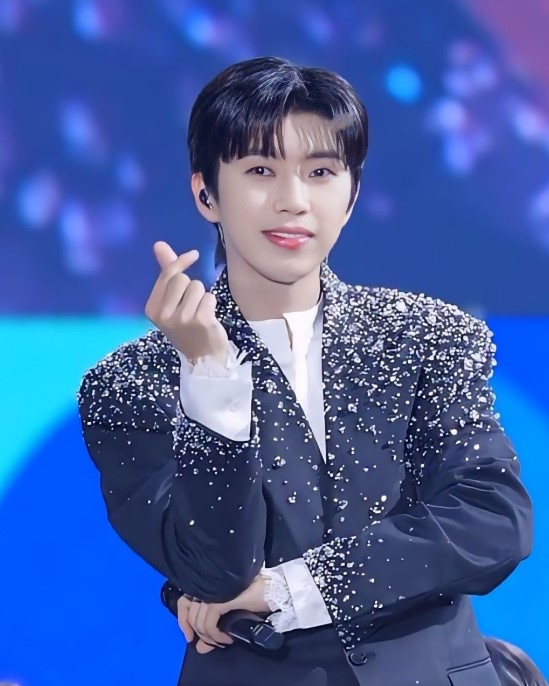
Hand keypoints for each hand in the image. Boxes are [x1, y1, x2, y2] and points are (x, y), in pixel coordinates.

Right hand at [145, 241, 229, 361]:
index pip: (167, 274)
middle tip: (192, 304)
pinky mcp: (200, 320)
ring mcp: (181, 318)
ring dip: (202, 296)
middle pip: (182, 278)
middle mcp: (164, 314)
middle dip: (191, 286)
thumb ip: (166, 272)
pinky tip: (208, 318)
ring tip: (200, 312)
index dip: (181, 262)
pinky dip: (211, 304)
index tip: (193, 255)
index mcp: (152, 308)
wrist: (202, 358)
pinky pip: (209, 296)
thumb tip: (159, 244)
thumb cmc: (187, 327)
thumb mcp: (171, 302)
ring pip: (197, 286)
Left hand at [177, 574, 269, 653]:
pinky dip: (215, 634)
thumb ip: (213, 628)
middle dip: (194, 630)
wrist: (274, 589)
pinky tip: (227, 638)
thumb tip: (200, 647)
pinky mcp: (223, 597)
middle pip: (188, 610)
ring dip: (208, 636)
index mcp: (208, 584)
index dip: (183, 620)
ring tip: (223, 640)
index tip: (189, 636)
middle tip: (205, 644)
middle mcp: (208, 584)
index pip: (184, 600)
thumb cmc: (253, 596)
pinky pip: (209, 620)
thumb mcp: (229, 616)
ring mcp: (215, 589)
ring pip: (199, 618)